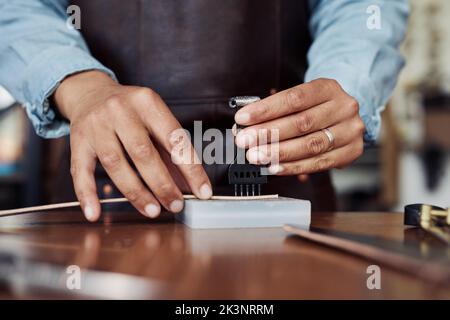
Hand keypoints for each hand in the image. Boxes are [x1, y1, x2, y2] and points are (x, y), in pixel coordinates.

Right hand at [54, 71, 211, 221]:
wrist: (90, 93)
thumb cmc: (130, 111)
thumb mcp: (154, 120)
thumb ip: (171, 151)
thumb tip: (189, 184)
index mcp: (147, 102)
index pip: (174, 139)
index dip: (191, 168)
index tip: (202, 191)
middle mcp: (121, 111)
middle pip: (143, 152)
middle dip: (162, 184)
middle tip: (175, 204)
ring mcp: (97, 125)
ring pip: (115, 164)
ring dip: (136, 192)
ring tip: (152, 210)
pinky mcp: (78, 140)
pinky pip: (81, 171)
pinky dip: (88, 194)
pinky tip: (96, 212)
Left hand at [234, 78, 364, 175]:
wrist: (346, 117)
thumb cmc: (316, 107)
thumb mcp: (302, 98)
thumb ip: (278, 108)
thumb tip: (247, 123)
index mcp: (328, 88)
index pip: (294, 98)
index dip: (266, 109)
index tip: (243, 118)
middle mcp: (343, 108)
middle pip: (301, 123)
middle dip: (268, 133)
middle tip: (245, 141)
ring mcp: (349, 131)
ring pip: (310, 145)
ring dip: (278, 153)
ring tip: (256, 156)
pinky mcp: (351, 152)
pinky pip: (318, 163)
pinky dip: (293, 167)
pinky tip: (274, 167)